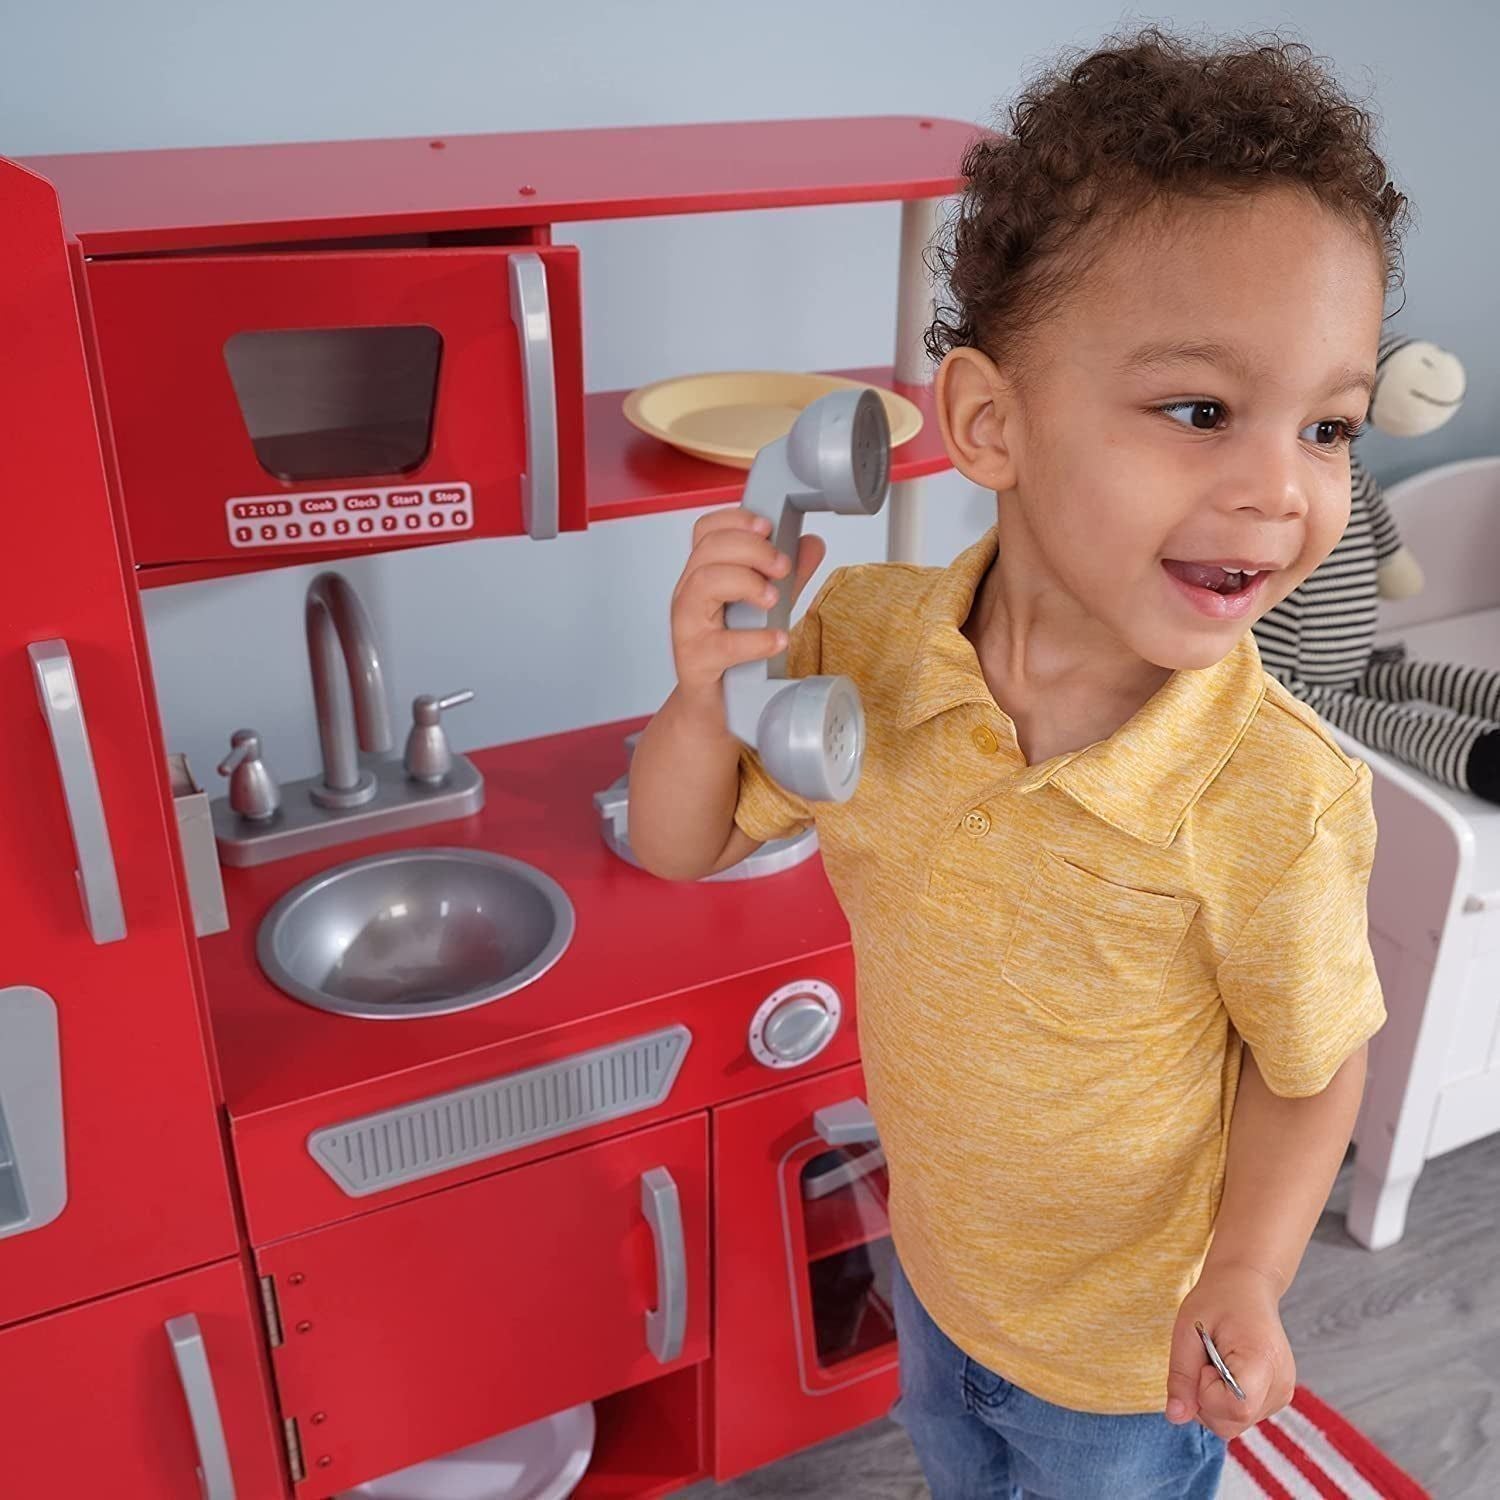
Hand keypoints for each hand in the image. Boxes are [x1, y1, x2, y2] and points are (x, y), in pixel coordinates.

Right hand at [669, 507, 826, 713]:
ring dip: (745, 583)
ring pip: (703, 585)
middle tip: (782, 567)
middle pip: (708, 551)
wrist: (718, 708)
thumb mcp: (765, 606)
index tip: (767, 526)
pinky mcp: (696, 662)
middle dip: (752, 550)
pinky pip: (721, 644)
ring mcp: (688, 628)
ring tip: (775, 600)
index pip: (705, 531)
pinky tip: (777, 640)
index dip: (734, 520)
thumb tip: (810, 543)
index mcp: (702, 575)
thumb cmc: (734, 653)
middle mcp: (689, 596)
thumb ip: (787, 575)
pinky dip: (754, 639)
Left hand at [1165, 1265, 1294, 1439]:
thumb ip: (1181, 1375)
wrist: (1247, 1284)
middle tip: (1205, 1360)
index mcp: (1263, 1360)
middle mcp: (1281, 1384)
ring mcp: (1283, 1393)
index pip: (1235, 1408)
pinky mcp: (1278, 1396)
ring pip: (1235, 1424)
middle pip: (1232, 1423)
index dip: (1207, 1392)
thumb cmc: (1216, 1300)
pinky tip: (1227, 1370)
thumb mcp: (1187, 1329)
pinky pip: (1241, 1416)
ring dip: (1213, 1401)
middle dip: (1204, 1400)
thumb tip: (1176, 1416)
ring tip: (1216, 1362)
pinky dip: (1224, 1400)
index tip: (1203, 1361)